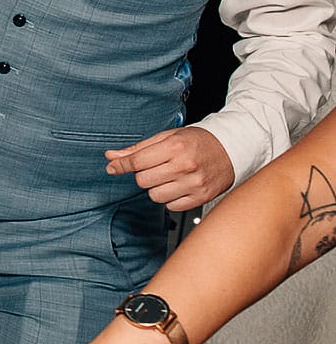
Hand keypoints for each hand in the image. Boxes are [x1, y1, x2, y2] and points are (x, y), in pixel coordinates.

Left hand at [105, 126, 233, 211]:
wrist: (232, 149)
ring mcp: (194, 184)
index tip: (113, 167)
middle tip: (155, 167)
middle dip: (142, 174)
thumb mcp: (168, 137)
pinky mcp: (201, 197)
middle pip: (142, 180)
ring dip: (156, 187)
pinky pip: (171, 206)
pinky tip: (178, 185)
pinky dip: (170, 198)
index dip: (120, 165)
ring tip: (168, 176)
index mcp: (176, 147)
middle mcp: (185, 166)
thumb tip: (111, 157)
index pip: (137, 161)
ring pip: (155, 196)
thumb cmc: (198, 141)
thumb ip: (138, 148)